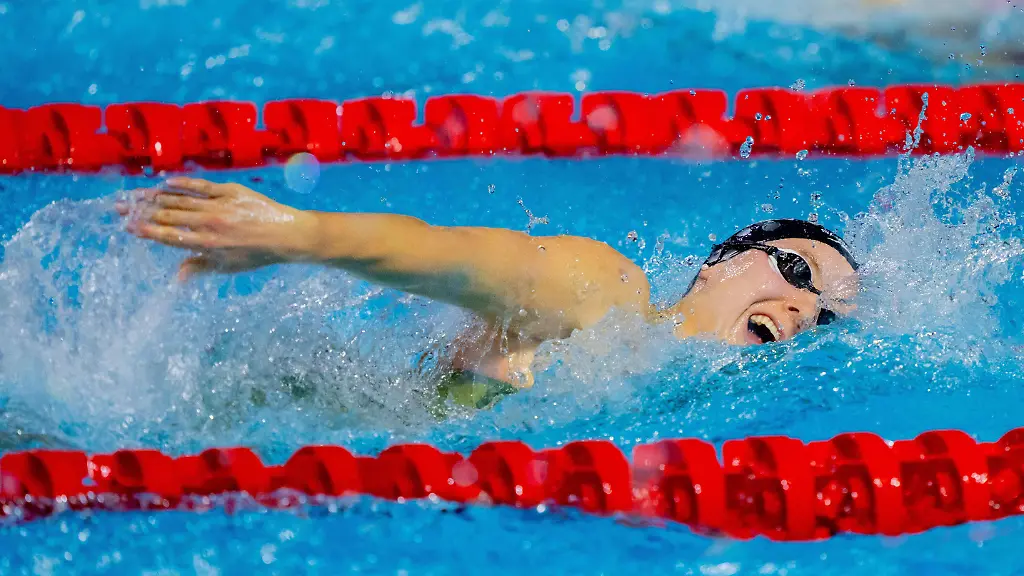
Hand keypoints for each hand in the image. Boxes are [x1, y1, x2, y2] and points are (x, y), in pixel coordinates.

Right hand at [115, 177, 317, 280]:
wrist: (287, 235)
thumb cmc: (256, 254)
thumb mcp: (228, 267)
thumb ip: (199, 267)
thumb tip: (176, 278)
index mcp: (208, 244)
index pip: (170, 236)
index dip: (147, 231)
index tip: (128, 226)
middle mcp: (211, 223)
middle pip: (168, 215)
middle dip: (141, 211)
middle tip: (119, 207)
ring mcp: (220, 205)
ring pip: (180, 199)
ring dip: (154, 196)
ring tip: (135, 195)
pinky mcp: (230, 191)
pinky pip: (201, 185)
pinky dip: (182, 183)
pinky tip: (166, 182)